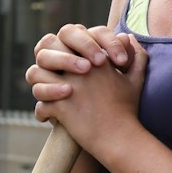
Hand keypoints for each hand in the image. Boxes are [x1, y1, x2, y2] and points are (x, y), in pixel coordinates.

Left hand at [32, 33, 148, 156]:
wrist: (121, 137)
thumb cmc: (128, 108)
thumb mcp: (136, 78)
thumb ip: (136, 55)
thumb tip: (128, 37)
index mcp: (94, 59)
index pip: (69, 35)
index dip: (62, 45)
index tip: (69, 61)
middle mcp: (79, 70)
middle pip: (45, 49)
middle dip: (45, 59)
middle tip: (50, 74)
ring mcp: (68, 88)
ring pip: (35, 75)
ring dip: (39, 85)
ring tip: (47, 95)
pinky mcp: (61, 107)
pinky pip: (40, 104)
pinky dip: (43, 112)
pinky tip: (50, 117)